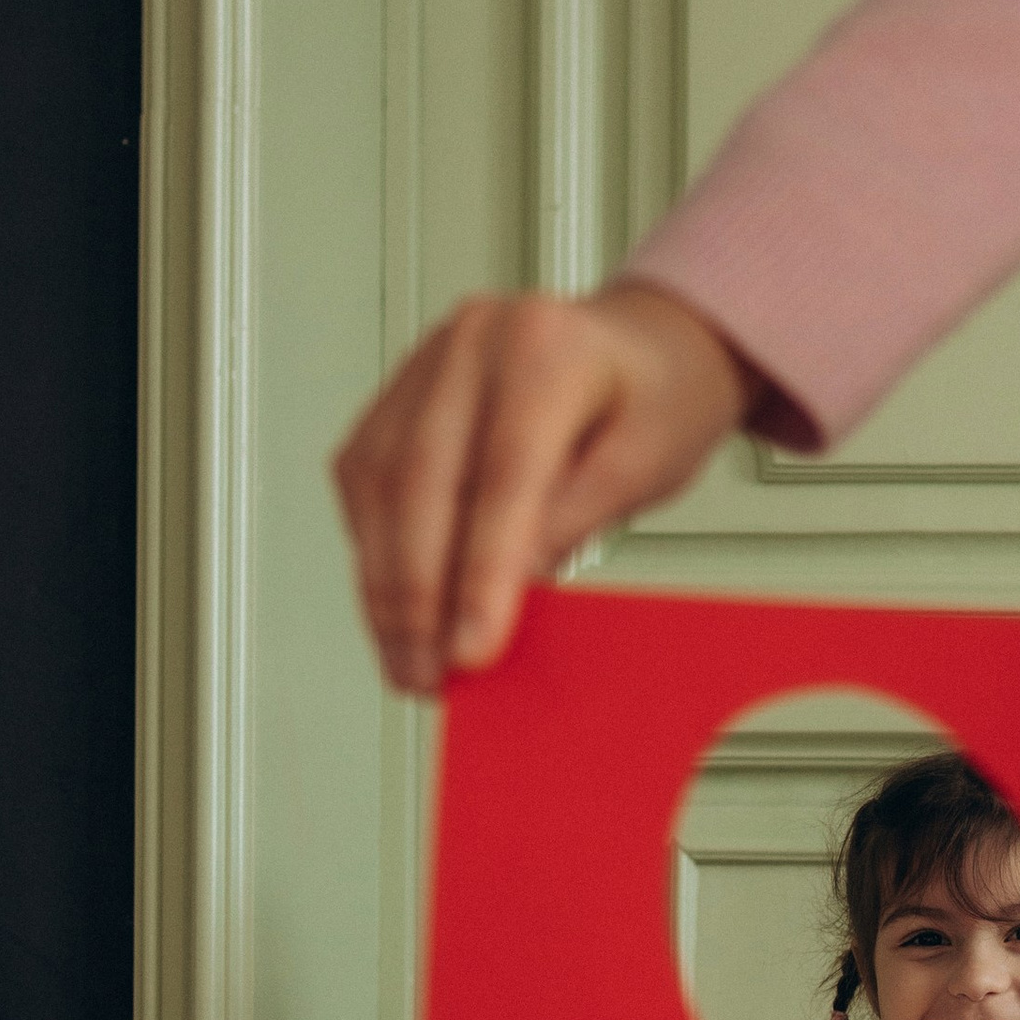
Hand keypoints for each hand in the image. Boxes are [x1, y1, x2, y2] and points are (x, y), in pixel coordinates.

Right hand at [332, 280, 753, 694]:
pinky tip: (391, 609)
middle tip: (428, 675)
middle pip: (420, 481)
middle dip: (417, 596)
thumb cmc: (655, 399)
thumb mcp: (646, 464)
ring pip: (377, 484)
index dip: (479, 575)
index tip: (471, 652)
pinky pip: (364, 479)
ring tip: (408, 661)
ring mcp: (425, 364)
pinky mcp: (397, 396)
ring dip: (384, 587)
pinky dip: (374, 552)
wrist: (640, 348)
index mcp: (545, 349)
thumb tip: (501, 595)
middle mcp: (472, 344)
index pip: (501, 478)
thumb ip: (574, 520)